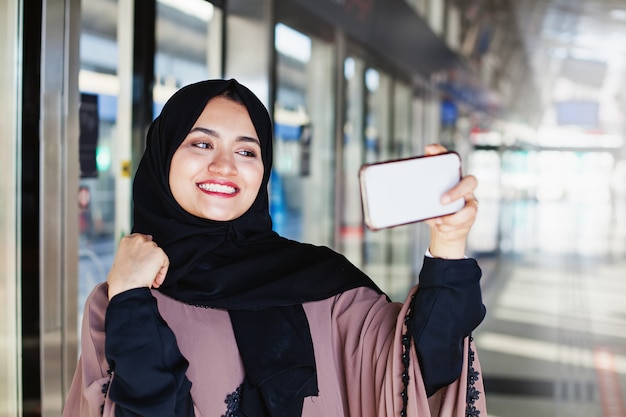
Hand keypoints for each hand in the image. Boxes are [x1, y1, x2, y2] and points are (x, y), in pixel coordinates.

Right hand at [107, 233, 169, 299]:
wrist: (125, 287)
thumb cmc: (119, 280)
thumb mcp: (118, 262)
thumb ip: (128, 256)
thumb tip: (137, 259)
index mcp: (126, 240)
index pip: (140, 239)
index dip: (144, 250)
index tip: (145, 259)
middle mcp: (138, 240)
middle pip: (151, 247)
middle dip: (150, 259)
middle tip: (146, 273)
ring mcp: (149, 245)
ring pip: (158, 256)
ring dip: (155, 267)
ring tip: (150, 280)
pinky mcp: (159, 254)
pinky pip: (164, 263)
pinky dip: (162, 273)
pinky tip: (155, 281)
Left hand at [424, 144, 478, 258]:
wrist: (443, 230)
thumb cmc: (433, 211)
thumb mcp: (423, 201)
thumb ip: (416, 194)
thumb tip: (397, 192)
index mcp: (450, 177)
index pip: (448, 159)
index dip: (441, 152)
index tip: (430, 149)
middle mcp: (463, 186)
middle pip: (471, 181)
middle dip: (456, 191)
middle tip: (442, 201)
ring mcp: (470, 201)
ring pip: (470, 207)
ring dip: (452, 217)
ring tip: (438, 221)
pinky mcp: (470, 215)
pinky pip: (466, 220)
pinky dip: (452, 224)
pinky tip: (441, 226)